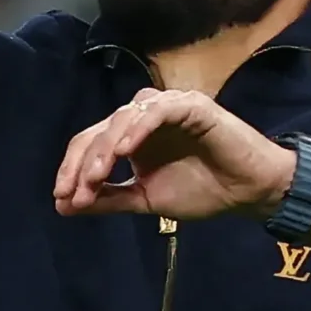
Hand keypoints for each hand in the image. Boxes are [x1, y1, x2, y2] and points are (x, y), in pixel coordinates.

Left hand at [53, 88, 299, 221]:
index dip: (72, 170)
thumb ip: (108, 198)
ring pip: (121, 119)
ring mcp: (165, 108)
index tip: (63, 200)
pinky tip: (124, 152)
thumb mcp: (146, 199)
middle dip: (82, 163)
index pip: (90, 145)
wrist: (247, 192)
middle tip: (75, 192)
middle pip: (98, 131)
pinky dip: (137, 128)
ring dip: (104, 148)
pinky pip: (155, 110)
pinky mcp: (189, 104)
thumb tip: (63, 206)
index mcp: (130, 137)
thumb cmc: (203, 190)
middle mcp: (142, 118)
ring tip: (96, 177)